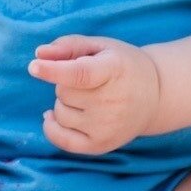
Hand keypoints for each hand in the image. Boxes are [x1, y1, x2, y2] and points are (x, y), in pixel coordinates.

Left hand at [28, 35, 161, 154]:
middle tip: (87, 82)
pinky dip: (52, 126)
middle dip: (66, 83)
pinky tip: (55, 115)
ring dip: (64, 103)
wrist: (156, 95)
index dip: (55, 71)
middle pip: (63, 92)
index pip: (81, 74)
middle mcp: (113, 102)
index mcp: (114, 70)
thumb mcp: (100, 46)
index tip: (34, 67)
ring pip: (60, 113)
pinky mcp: (101, 145)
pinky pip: (61, 139)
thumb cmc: (122, 65)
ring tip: (86, 97)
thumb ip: (68, 45)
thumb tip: (39, 54)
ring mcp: (107, 127)